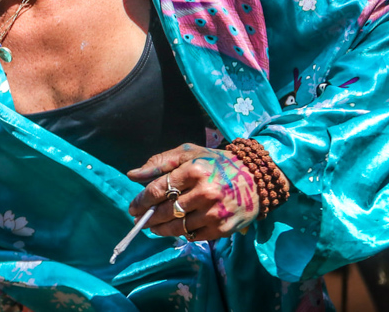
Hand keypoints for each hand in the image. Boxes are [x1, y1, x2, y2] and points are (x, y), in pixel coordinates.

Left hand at [127, 143, 264, 241]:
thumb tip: (132, 175)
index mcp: (195, 170)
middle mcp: (205, 192)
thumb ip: (160, 163)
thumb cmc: (217, 163)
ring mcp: (215, 213)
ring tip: (152, 227)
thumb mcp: (189, 153)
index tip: (133, 206)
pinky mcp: (223, 228)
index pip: (159, 189)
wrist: (256, 177)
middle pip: (167, 210)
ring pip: (178, 226)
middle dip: (148, 217)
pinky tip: (174, 230)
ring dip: (161, 229)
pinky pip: (194, 235)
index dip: (142, 200)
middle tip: (138, 219)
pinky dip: (181, 234)